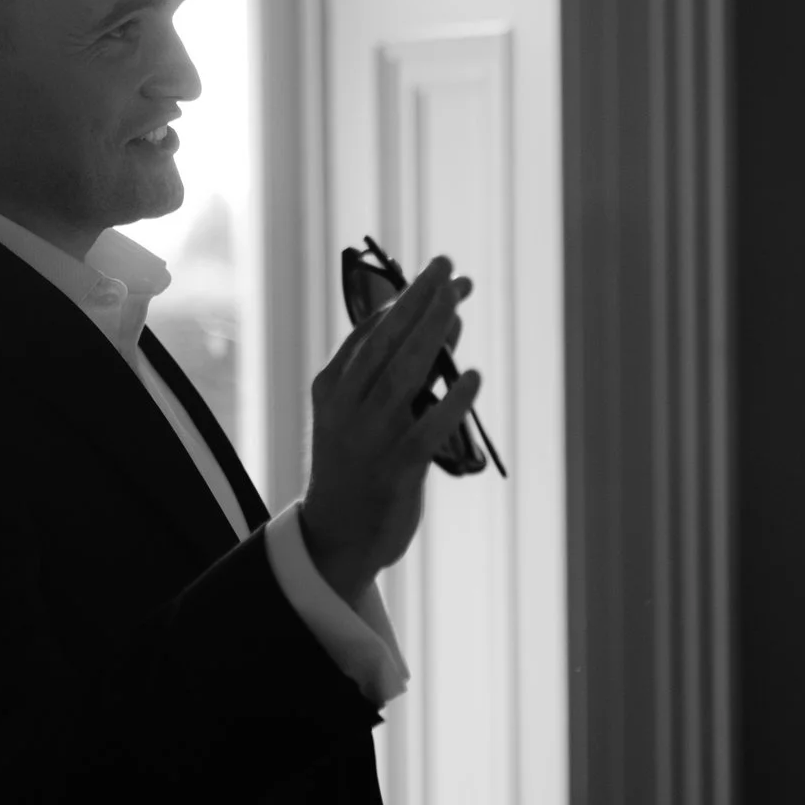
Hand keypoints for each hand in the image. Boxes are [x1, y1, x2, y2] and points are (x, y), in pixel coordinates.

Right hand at [299, 255, 483, 604]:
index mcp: (332, 388)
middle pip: (386, 342)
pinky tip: (472, 376)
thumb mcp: (365, 414)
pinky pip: (429, 428)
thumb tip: (447, 322)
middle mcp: (346, 407)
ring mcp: (371, 437)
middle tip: (448, 266)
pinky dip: (453, 400)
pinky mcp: (397, 469)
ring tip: (458, 301)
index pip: (370, 331)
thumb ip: (403, 371)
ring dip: (433, 333)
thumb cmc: (358, 466)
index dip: (406, 299)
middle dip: (419, 300)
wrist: (335, 537)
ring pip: (404, 374)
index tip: (439, 273)